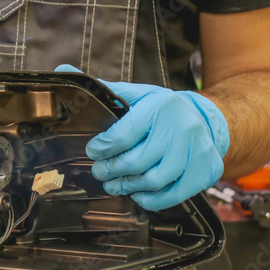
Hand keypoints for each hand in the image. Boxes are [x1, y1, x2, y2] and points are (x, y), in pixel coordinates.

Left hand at [54, 65, 229, 210]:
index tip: (93, 151)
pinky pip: (172, 195)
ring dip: (126, 187)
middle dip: (110, 170)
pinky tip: (137, 193)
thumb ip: (102, 89)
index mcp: (160, 106)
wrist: (206, 120)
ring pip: (153, 181)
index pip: (122, 136)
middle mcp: (182, 128)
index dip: (101, 149)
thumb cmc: (161, 110)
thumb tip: (62, 69)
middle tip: (99, 171)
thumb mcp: (136, 95)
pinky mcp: (206, 172)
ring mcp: (198, 151)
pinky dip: (149, 199)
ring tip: (114, 184)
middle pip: (136, 162)